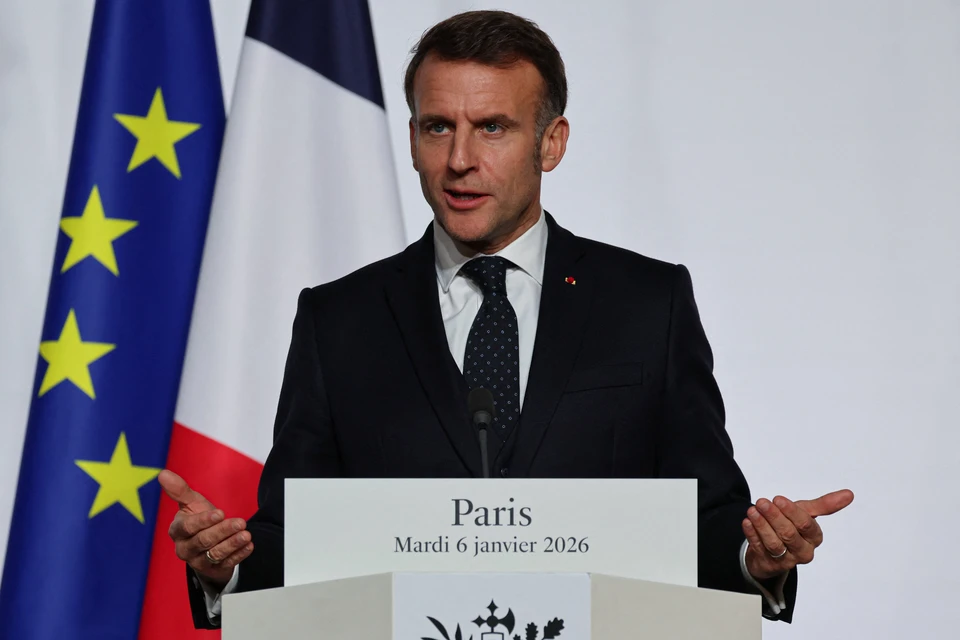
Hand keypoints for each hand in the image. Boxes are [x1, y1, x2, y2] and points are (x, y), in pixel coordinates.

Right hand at [159, 469, 253, 587]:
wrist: (209, 543)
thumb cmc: (199, 519)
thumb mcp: (191, 503)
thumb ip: (179, 490)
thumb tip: (162, 474)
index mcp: (177, 531)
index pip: (187, 527)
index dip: (203, 521)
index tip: (220, 513)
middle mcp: (185, 549)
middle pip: (203, 541)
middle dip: (223, 531)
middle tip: (241, 522)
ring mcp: (199, 561)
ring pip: (215, 554)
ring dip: (232, 544)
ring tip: (246, 535)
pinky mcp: (214, 570)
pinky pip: (227, 564)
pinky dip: (239, 555)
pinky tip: (248, 546)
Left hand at [743, 489, 853, 580]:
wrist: (774, 544)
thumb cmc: (792, 526)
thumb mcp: (806, 512)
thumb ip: (824, 505)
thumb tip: (849, 494)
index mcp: (814, 537)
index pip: (805, 525)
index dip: (792, 512)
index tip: (778, 499)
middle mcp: (803, 551)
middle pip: (789, 534)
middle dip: (774, 517)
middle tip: (762, 502)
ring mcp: (786, 560)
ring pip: (774, 543)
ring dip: (761, 526)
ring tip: (752, 511)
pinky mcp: (769, 564)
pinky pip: (759, 549)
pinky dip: (752, 534)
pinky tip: (747, 522)